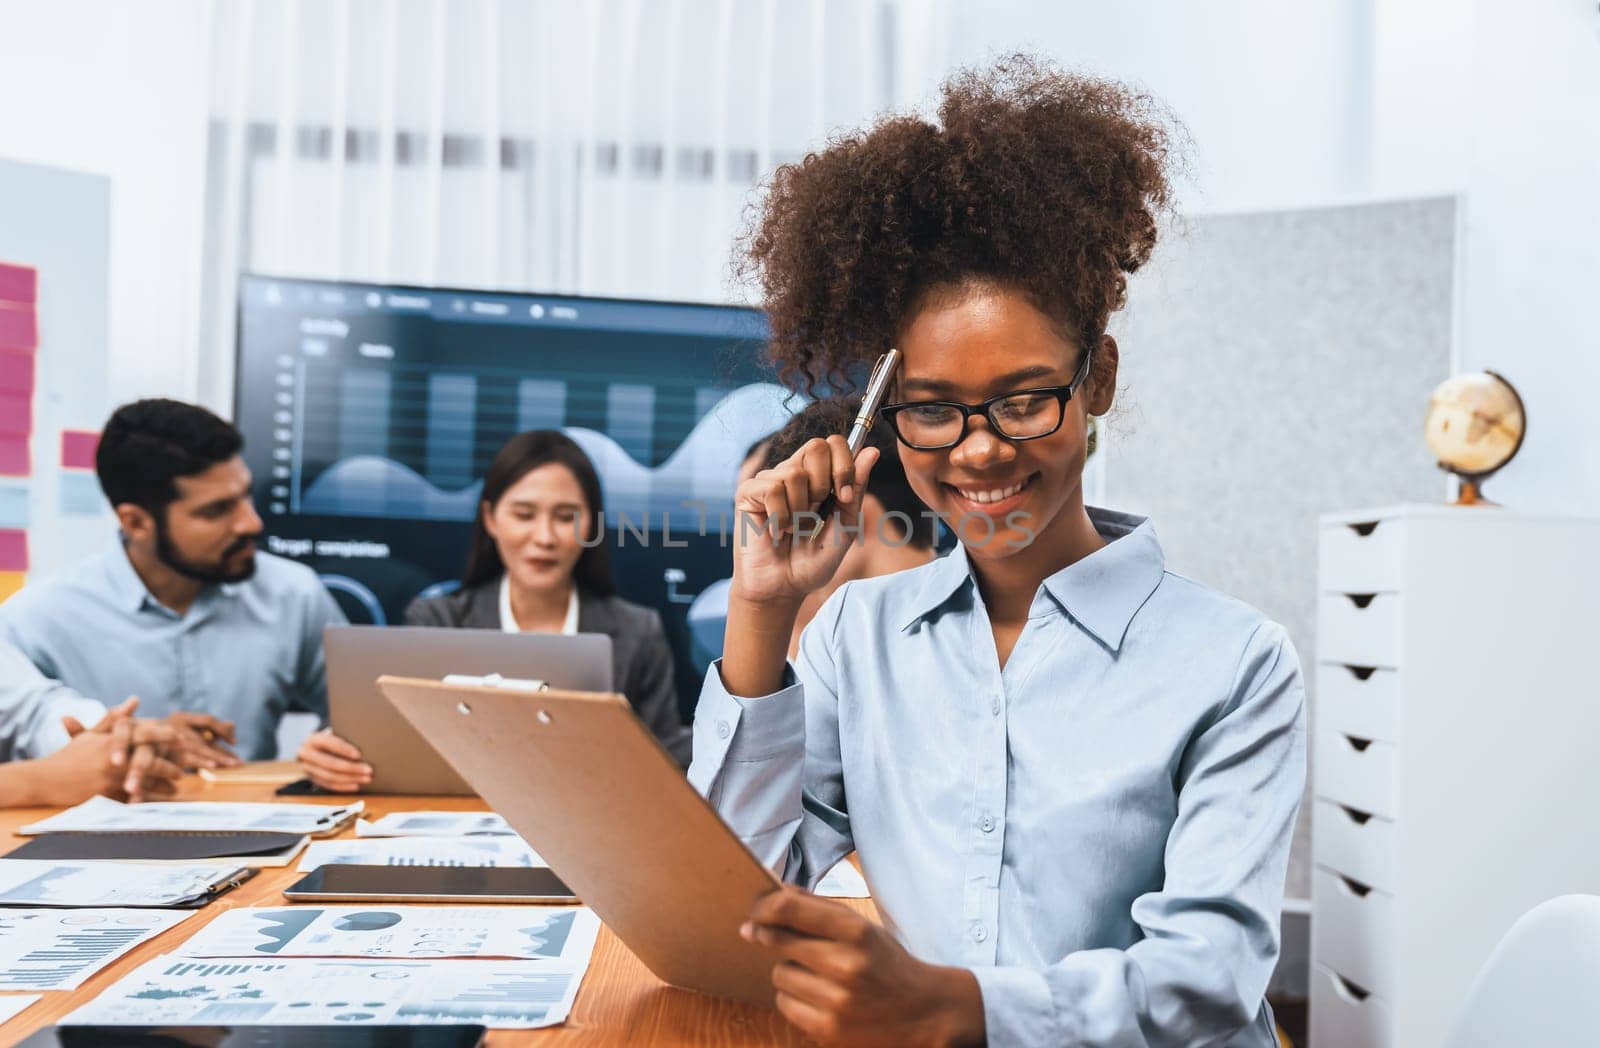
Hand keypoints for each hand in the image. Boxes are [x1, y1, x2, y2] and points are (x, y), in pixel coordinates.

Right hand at [19, 704, 183, 805]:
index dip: (166, 736)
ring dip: (164, 785)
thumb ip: (115, 719)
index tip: (182, 738)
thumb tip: (135, 700)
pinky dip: (147, 799)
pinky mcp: (104, 797)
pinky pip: (131, 799)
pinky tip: (159, 800)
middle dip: (170, 766)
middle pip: (150, 761)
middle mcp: (111, 759)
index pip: (145, 734)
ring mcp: (108, 780)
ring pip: (145, 783)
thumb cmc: (71, 755)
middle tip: (183, 769)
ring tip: (176, 786)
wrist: (45, 780)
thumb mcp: (93, 735)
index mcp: (110, 741)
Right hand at [162, 711, 240, 769]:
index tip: (235, 742)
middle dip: (222, 752)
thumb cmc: (156, 739)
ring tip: (231, 765)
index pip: (208, 721)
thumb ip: (207, 728)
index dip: (223, 730)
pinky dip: (199, 764)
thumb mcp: (182, 730)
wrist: (127, 750)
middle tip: (239, 762)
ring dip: (216, 758)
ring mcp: (165, 740)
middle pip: (204, 739)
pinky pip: (183, 760)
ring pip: (197, 749)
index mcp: (180, 718)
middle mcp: (173, 726)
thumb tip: (233, 725)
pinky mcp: (158, 754)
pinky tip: (210, 769)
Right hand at [298, 729, 370, 791]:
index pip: (329, 743)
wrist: (312, 747)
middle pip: (330, 763)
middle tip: (369, 769)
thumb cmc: (330, 738)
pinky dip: (344, 786)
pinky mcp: (312, 779)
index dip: (344, 749)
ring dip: (350, 779)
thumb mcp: (334, 733)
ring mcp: (307, 768)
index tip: (359, 754)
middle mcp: (306, 754)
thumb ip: (344, 736)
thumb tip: (365, 742)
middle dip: (351, 768)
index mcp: (313, 739)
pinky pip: (329, 785)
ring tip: (366, 778)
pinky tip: (356, 785)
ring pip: (330, 777)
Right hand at [731, 436, 879, 606]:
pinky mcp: (748, 493)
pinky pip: (772, 489)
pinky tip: (777, 532)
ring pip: (795, 473)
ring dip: (801, 510)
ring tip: (793, 529)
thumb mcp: (845, 526)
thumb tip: (872, 451)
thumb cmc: (813, 560)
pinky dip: (781, 517)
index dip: (844, 465)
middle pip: (816, 447)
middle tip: (815, 514)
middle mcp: (793, 472)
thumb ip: (856, 489)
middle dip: (824, 484)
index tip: (844, 497)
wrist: (785, 588)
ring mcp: (769, 480)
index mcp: (818, 477)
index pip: (834, 443)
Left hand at [742, 886, 985, 1046]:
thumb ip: (820, 909)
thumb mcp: (864, 928)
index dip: (763, 908)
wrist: (925, 1014)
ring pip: (779, 975)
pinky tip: (816, 996)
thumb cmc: (889, 965)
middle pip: (778, 941)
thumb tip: (776, 894)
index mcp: (856, 931)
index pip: (789, 909)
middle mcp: (846, 964)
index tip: (755, 912)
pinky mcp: (829, 1030)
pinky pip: (784, 1005)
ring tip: (817, 975)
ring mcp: (837, 1000)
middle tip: (780, 940)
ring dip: (789, 972)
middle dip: (775, 938)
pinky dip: (793, 999)